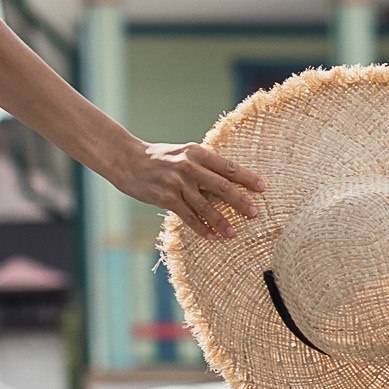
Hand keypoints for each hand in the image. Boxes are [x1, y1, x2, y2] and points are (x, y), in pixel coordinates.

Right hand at [116, 141, 266, 238]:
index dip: (247, 178)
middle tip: (254, 213)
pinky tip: (210, 236)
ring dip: (221, 221)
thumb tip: (227, 179)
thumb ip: (202, 164)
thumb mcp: (182, 153)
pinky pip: (188, 216)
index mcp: (196, 152)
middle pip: (222, 186)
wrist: (126, 160)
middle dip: (240, 202)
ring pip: (205, 206)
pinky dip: (200, 228)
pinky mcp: (165, 198)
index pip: (227, 166)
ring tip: (233, 233)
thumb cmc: (158, 158)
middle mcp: (189, 166)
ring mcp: (177, 183)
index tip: (262, 187)